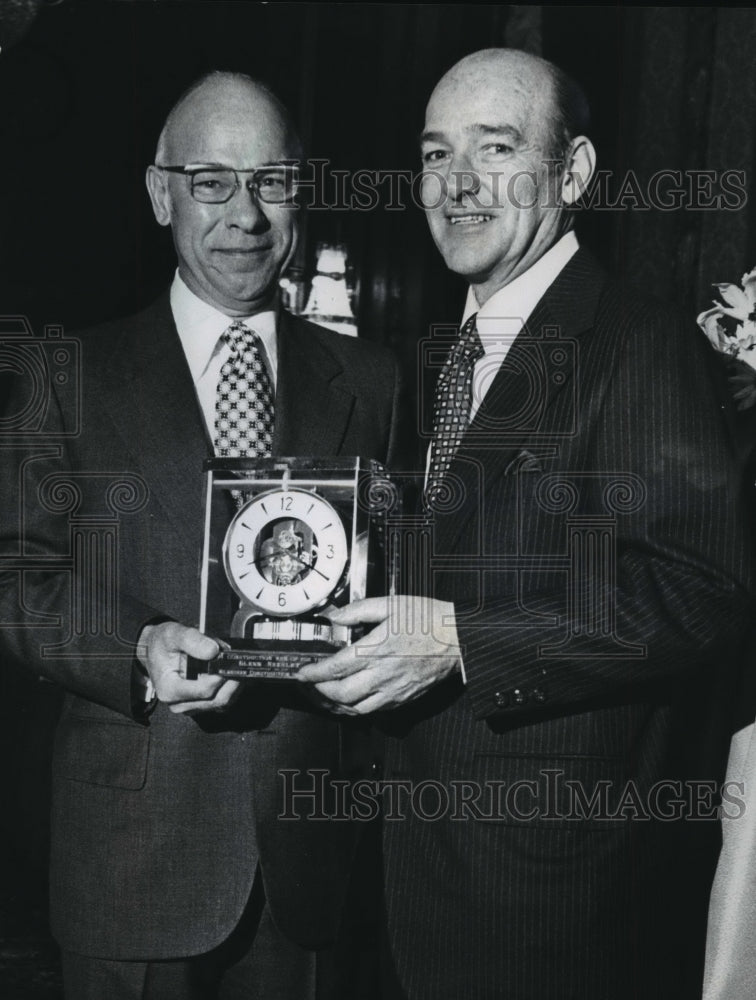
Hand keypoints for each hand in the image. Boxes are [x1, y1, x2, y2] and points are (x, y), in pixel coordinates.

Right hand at [137, 622, 239, 713]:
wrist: (156, 650)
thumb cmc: (163, 644)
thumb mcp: (173, 634)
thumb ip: (193, 640)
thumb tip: (214, 651)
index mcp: (170, 690)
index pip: (204, 690)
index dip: (221, 676)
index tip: (229, 661)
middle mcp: (179, 704)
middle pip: (216, 699)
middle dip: (230, 680)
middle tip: (237, 661)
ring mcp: (190, 707)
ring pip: (222, 703)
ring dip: (232, 685)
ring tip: (232, 665)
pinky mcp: (199, 705)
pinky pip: (221, 702)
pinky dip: (230, 689)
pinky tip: (230, 674)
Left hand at [296, 596, 460, 714]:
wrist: (458, 639)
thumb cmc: (426, 619)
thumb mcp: (390, 604)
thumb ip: (357, 610)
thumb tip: (333, 617)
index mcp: (376, 649)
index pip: (335, 668)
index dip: (313, 674)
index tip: (300, 673)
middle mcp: (382, 674)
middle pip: (340, 693)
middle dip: (317, 691)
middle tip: (306, 684)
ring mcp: (392, 690)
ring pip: (354, 708)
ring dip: (333, 704)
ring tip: (321, 695)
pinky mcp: (402, 699)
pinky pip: (372, 711)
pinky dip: (353, 709)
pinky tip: (346, 700)